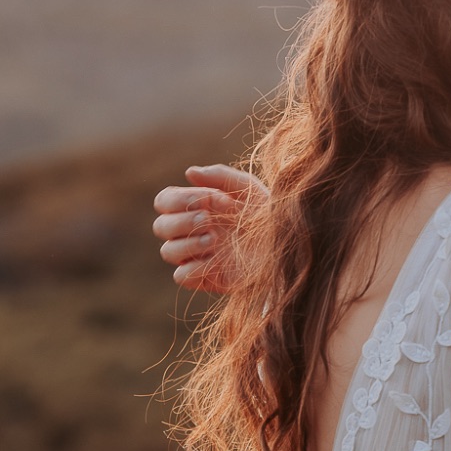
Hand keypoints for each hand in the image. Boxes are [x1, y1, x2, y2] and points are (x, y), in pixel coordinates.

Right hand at [152, 165, 262, 292]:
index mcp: (197, 208)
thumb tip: (188, 173)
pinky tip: (217, 260)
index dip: (179, 199)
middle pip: (161, 227)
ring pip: (167, 251)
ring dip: (188, 243)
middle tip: (208, 220)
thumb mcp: (249, 189)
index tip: (212, 199)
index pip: (164, 201)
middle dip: (182, 221)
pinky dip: (195, 267)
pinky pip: (181, 276)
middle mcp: (192, 232)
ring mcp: (198, 256)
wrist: (290, 245)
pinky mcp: (207, 278)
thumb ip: (220, 176)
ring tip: (215, 239)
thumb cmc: (268, 214)